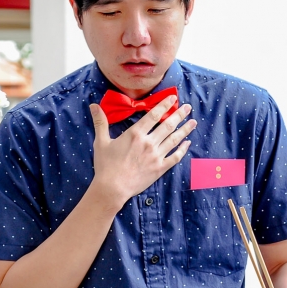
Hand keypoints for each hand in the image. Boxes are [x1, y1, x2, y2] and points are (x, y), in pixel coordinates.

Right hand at [88, 96, 195, 212]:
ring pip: (174, 139)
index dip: (164, 105)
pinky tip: (187, 143)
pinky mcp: (160, 168)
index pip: (154, 115)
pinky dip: (182, 149)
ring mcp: (156, 156)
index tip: (173, 98)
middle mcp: (149, 142)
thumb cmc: (106, 165)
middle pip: (168, 125)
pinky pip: (175, 157)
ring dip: (185, 129)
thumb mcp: (101, 141)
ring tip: (193, 122)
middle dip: (179, 115)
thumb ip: (100, 122)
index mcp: (136, 134)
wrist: (112, 188)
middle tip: (188, 107)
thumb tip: (93, 105)